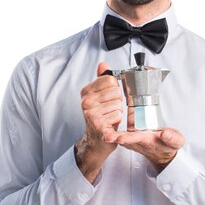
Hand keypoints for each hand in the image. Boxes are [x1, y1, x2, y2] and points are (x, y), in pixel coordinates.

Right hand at [75, 62, 122, 181]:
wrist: (95, 141)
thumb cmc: (99, 118)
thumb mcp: (98, 97)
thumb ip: (101, 80)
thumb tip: (103, 64)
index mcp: (86, 92)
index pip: (111, 80)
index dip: (114, 90)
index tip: (108, 99)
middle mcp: (86, 102)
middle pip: (116, 93)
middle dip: (117, 103)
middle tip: (109, 111)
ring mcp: (91, 114)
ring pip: (118, 105)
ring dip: (117, 113)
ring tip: (109, 118)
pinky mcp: (99, 125)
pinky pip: (118, 116)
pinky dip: (117, 122)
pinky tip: (110, 125)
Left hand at [102, 127, 184, 170]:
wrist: (164, 149)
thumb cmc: (170, 144)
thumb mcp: (176, 142)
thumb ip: (172, 138)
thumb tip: (165, 134)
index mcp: (148, 141)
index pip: (137, 139)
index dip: (129, 138)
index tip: (120, 138)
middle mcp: (137, 141)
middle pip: (125, 138)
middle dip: (115, 138)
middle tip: (106, 137)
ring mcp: (132, 139)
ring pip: (120, 135)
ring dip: (111, 134)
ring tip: (102, 132)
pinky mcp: (130, 135)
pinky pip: (119, 131)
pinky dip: (112, 127)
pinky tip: (105, 119)